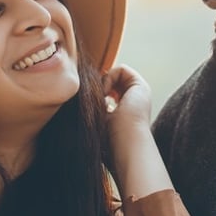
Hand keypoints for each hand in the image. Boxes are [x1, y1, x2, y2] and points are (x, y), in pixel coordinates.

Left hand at [101, 67, 172, 198]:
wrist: (126, 146)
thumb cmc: (109, 142)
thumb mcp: (96, 123)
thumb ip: (91, 110)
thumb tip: (74, 100)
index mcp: (126, 111)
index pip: (108, 93)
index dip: (96, 93)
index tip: (89, 103)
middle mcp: (134, 100)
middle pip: (112, 81)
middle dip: (99, 86)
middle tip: (94, 99)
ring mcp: (139, 93)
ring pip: (116, 75)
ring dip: (104, 83)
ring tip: (100, 99)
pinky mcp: (141, 85)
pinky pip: (122, 70)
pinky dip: (110, 78)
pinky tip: (105, 93)